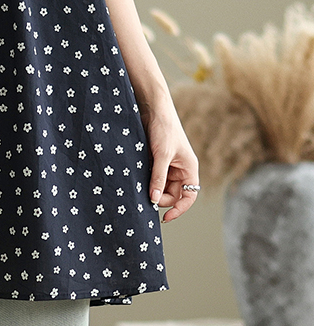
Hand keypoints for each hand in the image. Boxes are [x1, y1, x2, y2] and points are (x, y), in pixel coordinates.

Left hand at [141, 97, 199, 222]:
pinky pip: (152, 176)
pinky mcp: (155, 159)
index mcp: (189, 169)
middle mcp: (180, 169)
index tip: (164, 217)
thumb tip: (154, 200)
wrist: (153, 108)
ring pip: (160, 185)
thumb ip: (158, 178)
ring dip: (151, 188)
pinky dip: (145, 180)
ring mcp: (167, 165)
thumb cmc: (164, 129)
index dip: (179, 209)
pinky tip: (136, 180)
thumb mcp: (162, 155)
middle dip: (160, 198)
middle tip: (145, 198)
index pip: (188, 196)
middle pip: (172, 194)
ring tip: (139, 187)